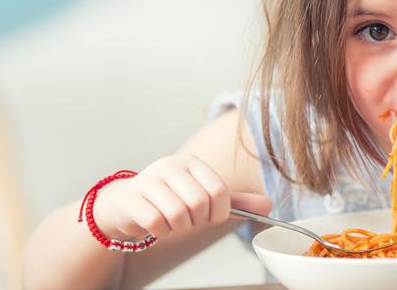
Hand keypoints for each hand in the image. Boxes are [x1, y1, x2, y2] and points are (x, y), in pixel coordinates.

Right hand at [92, 154, 270, 239]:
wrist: (128, 203)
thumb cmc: (171, 199)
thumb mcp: (204, 196)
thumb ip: (235, 201)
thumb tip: (268, 206)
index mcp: (193, 163)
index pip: (219, 190)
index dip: (219, 212)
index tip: (211, 217)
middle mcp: (171, 166)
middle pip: (199, 203)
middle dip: (198, 221)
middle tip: (189, 221)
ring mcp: (149, 179)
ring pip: (178, 213)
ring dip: (179, 228)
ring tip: (173, 222)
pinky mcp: (132, 197)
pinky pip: (156, 223)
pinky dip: (161, 232)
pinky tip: (157, 225)